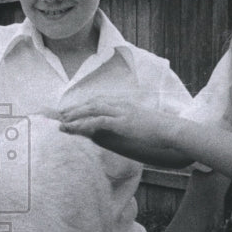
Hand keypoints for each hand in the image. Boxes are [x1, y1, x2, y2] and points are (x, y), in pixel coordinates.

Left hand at [57, 96, 181, 153]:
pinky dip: (83, 124)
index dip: (83, 105)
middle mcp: (120, 104)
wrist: (172, 130)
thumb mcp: (140, 124)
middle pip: (91, 103)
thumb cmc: (159, 130)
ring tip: (62, 122)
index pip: (99, 101)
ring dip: (75, 115)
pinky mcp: (122, 121)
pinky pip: (97, 121)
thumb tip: (116, 130)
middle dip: (74, 108)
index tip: (71, 110)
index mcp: (124, 104)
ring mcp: (121, 112)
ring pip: (91, 110)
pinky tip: (73, 128)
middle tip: (60, 115)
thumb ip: (126, 124)